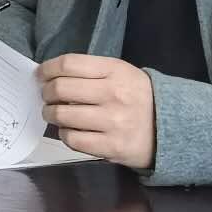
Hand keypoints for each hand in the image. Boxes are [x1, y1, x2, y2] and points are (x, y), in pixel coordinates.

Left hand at [37, 54, 157, 170]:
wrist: (170, 128)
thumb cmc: (139, 98)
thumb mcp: (122, 73)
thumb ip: (91, 72)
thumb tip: (50, 76)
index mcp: (115, 71)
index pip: (69, 64)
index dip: (47, 69)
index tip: (41, 75)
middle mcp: (114, 94)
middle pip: (61, 88)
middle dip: (46, 93)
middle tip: (47, 96)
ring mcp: (113, 122)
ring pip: (62, 115)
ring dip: (51, 114)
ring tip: (55, 114)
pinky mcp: (111, 146)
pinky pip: (72, 139)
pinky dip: (65, 134)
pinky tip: (70, 130)